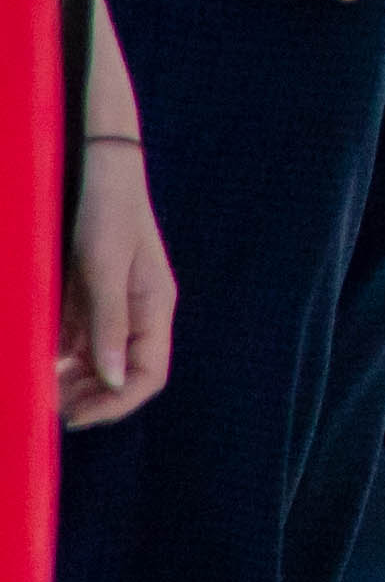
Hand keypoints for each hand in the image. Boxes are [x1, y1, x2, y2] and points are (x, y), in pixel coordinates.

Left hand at [62, 143, 169, 427]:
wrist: (96, 163)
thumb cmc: (106, 208)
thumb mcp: (104, 265)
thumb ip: (109, 322)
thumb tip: (114, 380)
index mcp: (153, 307)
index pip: (147, 375)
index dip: (115, 404)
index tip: (72, 418)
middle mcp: (136, 311)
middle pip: (121, 374)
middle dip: (88, 398)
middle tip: (46, 411)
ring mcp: (112, 303)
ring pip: (95, 360)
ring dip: (69, 381)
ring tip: (36, 391)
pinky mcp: (90, 293)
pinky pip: (76, 337)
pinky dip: (56, 355)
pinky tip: (34, 359)